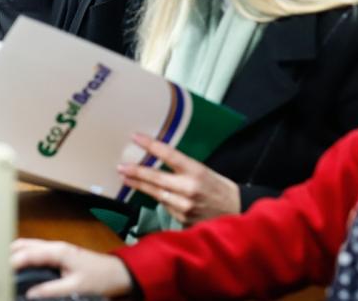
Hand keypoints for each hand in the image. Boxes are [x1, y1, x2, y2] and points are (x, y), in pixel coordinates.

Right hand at [10, 239, 131, 297]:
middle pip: (23, 245)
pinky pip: (34, 253)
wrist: (117, 273)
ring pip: (28, 247)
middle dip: (6, 253)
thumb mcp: (76, 287)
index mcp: (57, 251)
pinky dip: (22, 257)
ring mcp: (55, 249)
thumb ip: (51, 290)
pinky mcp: (57, 255)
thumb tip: (30, 294)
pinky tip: (15, 267)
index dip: (10, 262)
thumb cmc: (99, 278)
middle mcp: (54, 246)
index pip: (27, 253)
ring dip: (13, 254)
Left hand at [117, 133, 239, 225]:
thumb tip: (158, 159)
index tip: (135, 137)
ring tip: (126, 178)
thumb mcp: (204, 170)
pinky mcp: (182, 220)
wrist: (236, 212)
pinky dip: (158, 199)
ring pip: (156, 194)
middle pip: (155, 178)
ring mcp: (184, 206)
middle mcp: (189, 189)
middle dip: (135, 171)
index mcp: (196, 171)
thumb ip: (182, 167)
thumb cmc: (219, 188)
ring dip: (139, 186)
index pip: (169, 154)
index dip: (150, 145)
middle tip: (120, 166)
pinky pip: (164, 207)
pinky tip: (150, 194)